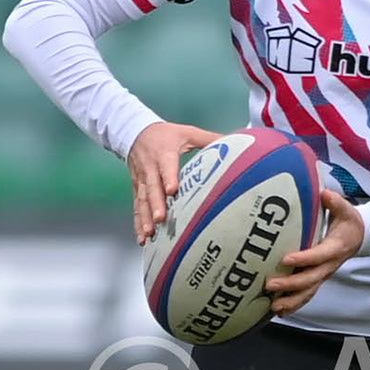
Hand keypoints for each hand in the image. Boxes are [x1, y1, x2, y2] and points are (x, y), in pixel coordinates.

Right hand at [128, 120, 222, 243]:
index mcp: (164, 153)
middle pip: (152, 188)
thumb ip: (208, 139)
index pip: (166, 166)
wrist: (135, 132)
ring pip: (142, 200)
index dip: (169, 177)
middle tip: (160, 219)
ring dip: (145, 218)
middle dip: (156, 204)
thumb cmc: (164, 135)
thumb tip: (234, 142)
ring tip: (149, 233)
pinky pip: (137, 207)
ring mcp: (142, 180)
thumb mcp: (187, 133)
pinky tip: (142, 237)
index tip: (172, 190)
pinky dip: (138, 223)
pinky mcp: (138, 189)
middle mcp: (151, 168)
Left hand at [265, 190, 363, 317]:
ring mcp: (323, 275)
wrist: (358, 238)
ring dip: (291, 301)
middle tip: (270, 284)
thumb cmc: (348, 223)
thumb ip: (335, 203)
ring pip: (308, 292)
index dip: (303, 259)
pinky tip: (279, 312)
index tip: (285, 259)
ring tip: (274, 307)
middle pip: (310, 279)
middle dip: (290, 284)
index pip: (318, 256)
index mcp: (335, 248)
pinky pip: (307, 295)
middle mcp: (329, 265)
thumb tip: (324, 194)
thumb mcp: (346, 210)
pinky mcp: (318, 280)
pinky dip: (294, 305)